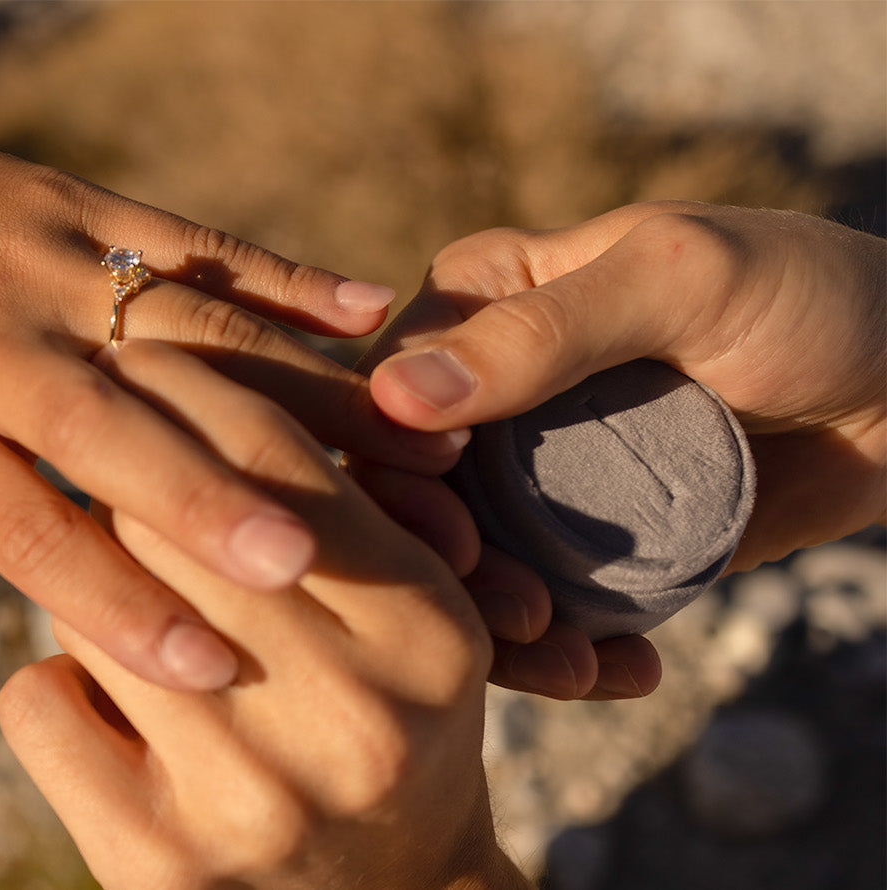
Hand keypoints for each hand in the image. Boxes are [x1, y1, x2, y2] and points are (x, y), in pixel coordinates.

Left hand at [0, 1, 462, 726]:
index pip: (24, 526)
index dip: (113, 601)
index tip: (204, 670)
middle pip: (109, 427)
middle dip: (206, 496)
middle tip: (300, 563)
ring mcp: (38, 265)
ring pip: (180, 333)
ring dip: (291, 392)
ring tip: (396, 451)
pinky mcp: (77, 204)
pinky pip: (191, 240)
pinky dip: (282, 275)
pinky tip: (368, 312)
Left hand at [0, 341, 525, 889]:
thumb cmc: (393, 738)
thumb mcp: (417, 633)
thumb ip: (352, 518)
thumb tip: (235, 389)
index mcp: (426, 631)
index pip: (274, 458)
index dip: (190, 384)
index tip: (135, 347)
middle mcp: (351, 717)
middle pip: (164, 518)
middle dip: (117, 469)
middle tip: (94, 436)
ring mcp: (249, 797)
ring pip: (89, 606)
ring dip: (85, 580)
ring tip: (111, 577)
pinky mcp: (154, 862)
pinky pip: (39, 704)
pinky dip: (53, 682)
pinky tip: (102, 694)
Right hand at [357, 201, 885, 698]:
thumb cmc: (806, 296)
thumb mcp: (679, 285)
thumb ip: (541, 333)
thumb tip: (395, 394)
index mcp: (475, 300)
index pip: (381, 391)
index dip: (392, 474)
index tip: (454, 538)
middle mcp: (482, 388)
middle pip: (410, 493)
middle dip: (447, 570)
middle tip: (521, 619)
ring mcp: (529, 470)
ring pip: (464, 563)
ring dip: (499, 630)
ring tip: (574, 666)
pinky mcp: (577, 536)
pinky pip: (537, 601)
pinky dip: (565, 654)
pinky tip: (621, 672)